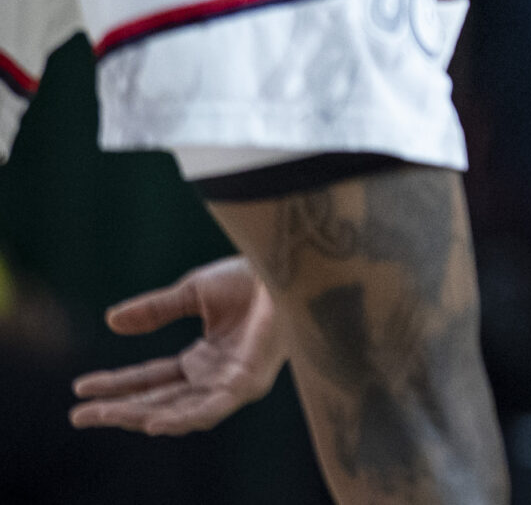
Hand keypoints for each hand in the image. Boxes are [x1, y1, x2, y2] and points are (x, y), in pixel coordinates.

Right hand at [68, 257, 284, 435]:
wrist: (291, 266)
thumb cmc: (254, 274)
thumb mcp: (195, 292)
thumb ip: (156, 310)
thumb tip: (111, 321)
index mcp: (204, 358)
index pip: (152, 380)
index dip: (116, 385)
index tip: (80, 388)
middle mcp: (217, 376)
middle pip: (160, 402)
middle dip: (119, 410)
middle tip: (79, 415)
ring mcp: (233, 383)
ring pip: (179, 411)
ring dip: (139, 416)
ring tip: (103, 416)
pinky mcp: (250, 383)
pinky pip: (213, 409)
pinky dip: (184, 418)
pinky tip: (154, 423)